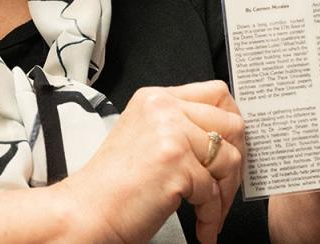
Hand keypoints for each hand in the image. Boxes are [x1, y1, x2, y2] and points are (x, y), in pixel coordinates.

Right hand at [60, 80, 245, 243]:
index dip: (232, 123)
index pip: (217, 93)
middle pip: (232, 124)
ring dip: (225, 194)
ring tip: (211, 212)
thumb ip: (179, 127)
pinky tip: (202, 226)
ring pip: (229, 160)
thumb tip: (223, 138)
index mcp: (156, 99)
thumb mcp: (143, 136)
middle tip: (226, 186)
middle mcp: (164, 110)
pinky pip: (213, 193)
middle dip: (235, 163)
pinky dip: (211, 215)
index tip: (233, 147)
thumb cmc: (111, 186)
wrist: (85, 213)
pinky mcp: (176, 165)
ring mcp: (171, 135)